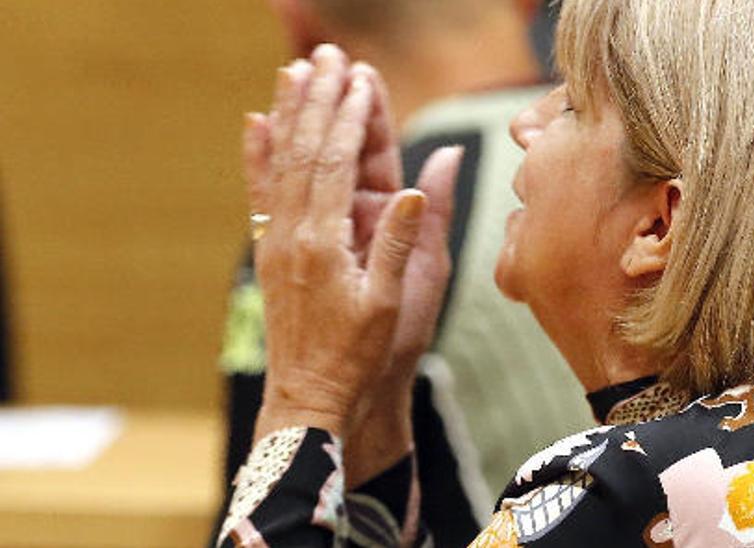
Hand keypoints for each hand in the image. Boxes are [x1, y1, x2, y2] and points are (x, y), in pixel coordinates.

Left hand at [242, 44, 452, 439]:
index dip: (350, 116)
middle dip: (319, 99)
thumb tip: (421, 182)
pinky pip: (261, 192)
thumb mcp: (394, 298)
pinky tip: (255, 124)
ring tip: (296, 70)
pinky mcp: (270, 251)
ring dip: (290, 113)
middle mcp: (294, 232)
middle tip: (329, 55)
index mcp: (328, 241)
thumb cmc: (361, 355)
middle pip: (305, 150)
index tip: (360, 76)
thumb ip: (404, 237)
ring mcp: (277, 240)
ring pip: (281, 162)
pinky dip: (257, 155)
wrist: (310, 397)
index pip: (337, 161)